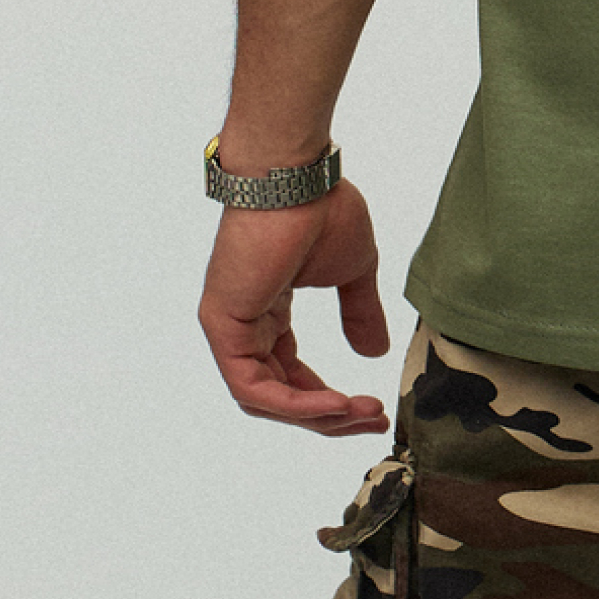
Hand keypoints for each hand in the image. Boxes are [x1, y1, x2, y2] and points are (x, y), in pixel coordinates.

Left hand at [198, 179, 391, 435]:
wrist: (296, 178)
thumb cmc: (321, 207)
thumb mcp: (353, 268)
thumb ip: (359, 312)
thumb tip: (374, 353)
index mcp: (268, 308)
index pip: (289, 373)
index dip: (329, 399)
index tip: (371, 408)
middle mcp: (244, 323)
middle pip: (278, 393)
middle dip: (328, 414)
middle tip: (372, 420)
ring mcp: (229, 327)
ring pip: (266, 398)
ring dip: (317, 414)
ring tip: (360, 413)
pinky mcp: (224, 326)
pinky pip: (255, 386)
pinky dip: (294, 403)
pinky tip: (335, 404)